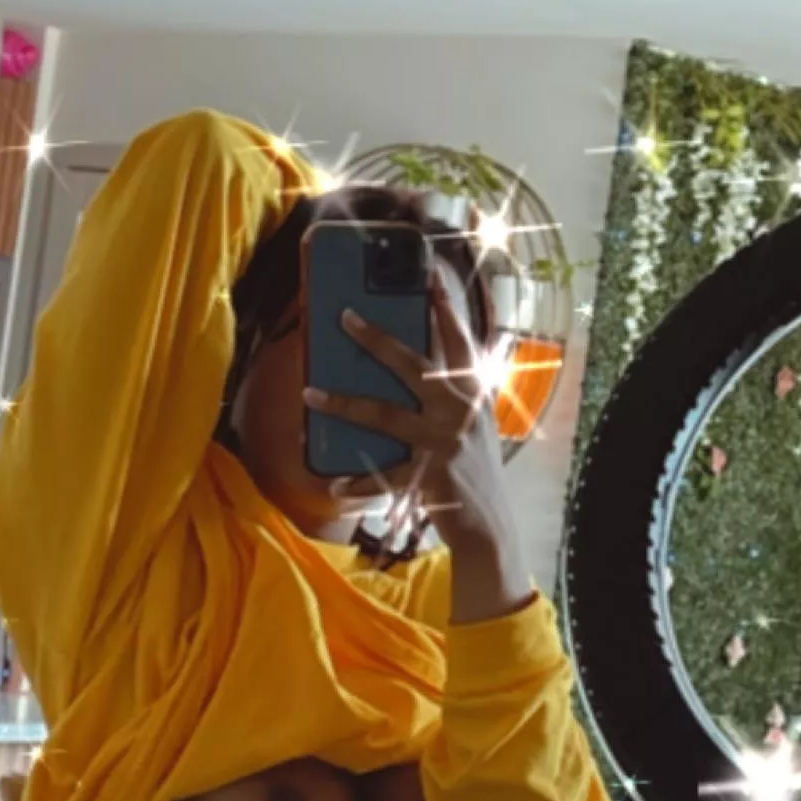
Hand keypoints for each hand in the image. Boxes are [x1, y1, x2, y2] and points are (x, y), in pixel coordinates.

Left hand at [301, 277, 531, 618]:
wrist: (491, 527)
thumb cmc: (475, 473)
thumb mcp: (473, 427)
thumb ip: (451, 397)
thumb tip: (413, 368)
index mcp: (472, 395)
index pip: (460, 341)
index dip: (445, 306)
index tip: (428, 273)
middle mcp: (460, 412)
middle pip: (413, 365)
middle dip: (376, 339)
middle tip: (343, 315)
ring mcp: (443, 442)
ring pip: (385, 415)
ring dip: (343, 403)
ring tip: (309, 394)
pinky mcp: (429, 476)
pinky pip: (383, 476)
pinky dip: (356, 481)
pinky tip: (333, 483)